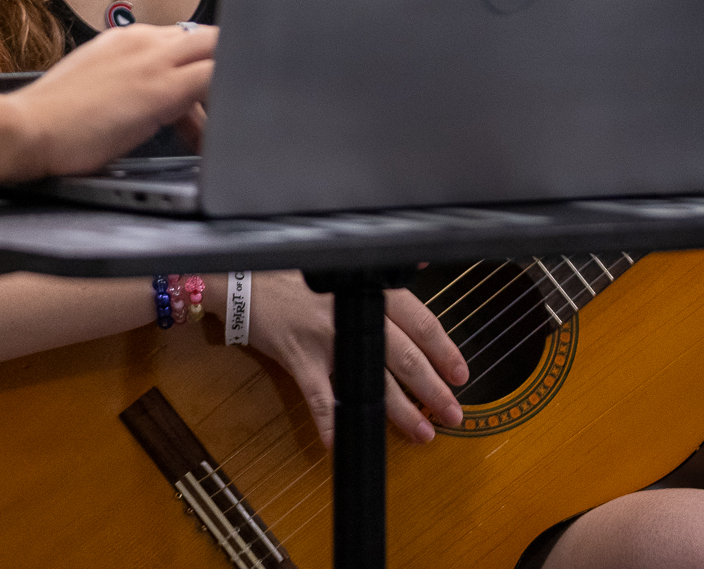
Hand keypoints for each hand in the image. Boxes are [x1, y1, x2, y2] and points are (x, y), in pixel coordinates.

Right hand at [5, 23, 215, 176]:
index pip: (180, 41)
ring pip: (219, 50)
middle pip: (207, 39)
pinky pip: (218, 76)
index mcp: (123, 38)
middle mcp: (141, 39)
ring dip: (228, 86)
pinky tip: (227, 122)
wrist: (25, 128)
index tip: (195, 104)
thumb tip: (145, 102)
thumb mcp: (93, 85)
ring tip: (222, 128)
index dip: (195, 68)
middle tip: (218, 114)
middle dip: (221, 70)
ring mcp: (153, 60)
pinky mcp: (162, 89)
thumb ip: (125, 81)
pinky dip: (231, 97)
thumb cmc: (52, 119)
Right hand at [241, 272, 467, 446]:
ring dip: (400, 411)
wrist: (242, 277)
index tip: (460, 375)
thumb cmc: (290, 271)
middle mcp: (352, 314)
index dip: (444, 351)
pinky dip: (330, 423)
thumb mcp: (340, 263)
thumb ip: (380, 270)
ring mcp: (326, 339)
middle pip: (404, 357)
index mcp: (368, 289)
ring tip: (421, 432)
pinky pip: (320, 397)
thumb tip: (420, 260)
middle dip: (433, 389)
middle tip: (453, 414)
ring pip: (372, 381)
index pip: (419, 321)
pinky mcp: (299, 358)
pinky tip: (341, 442)